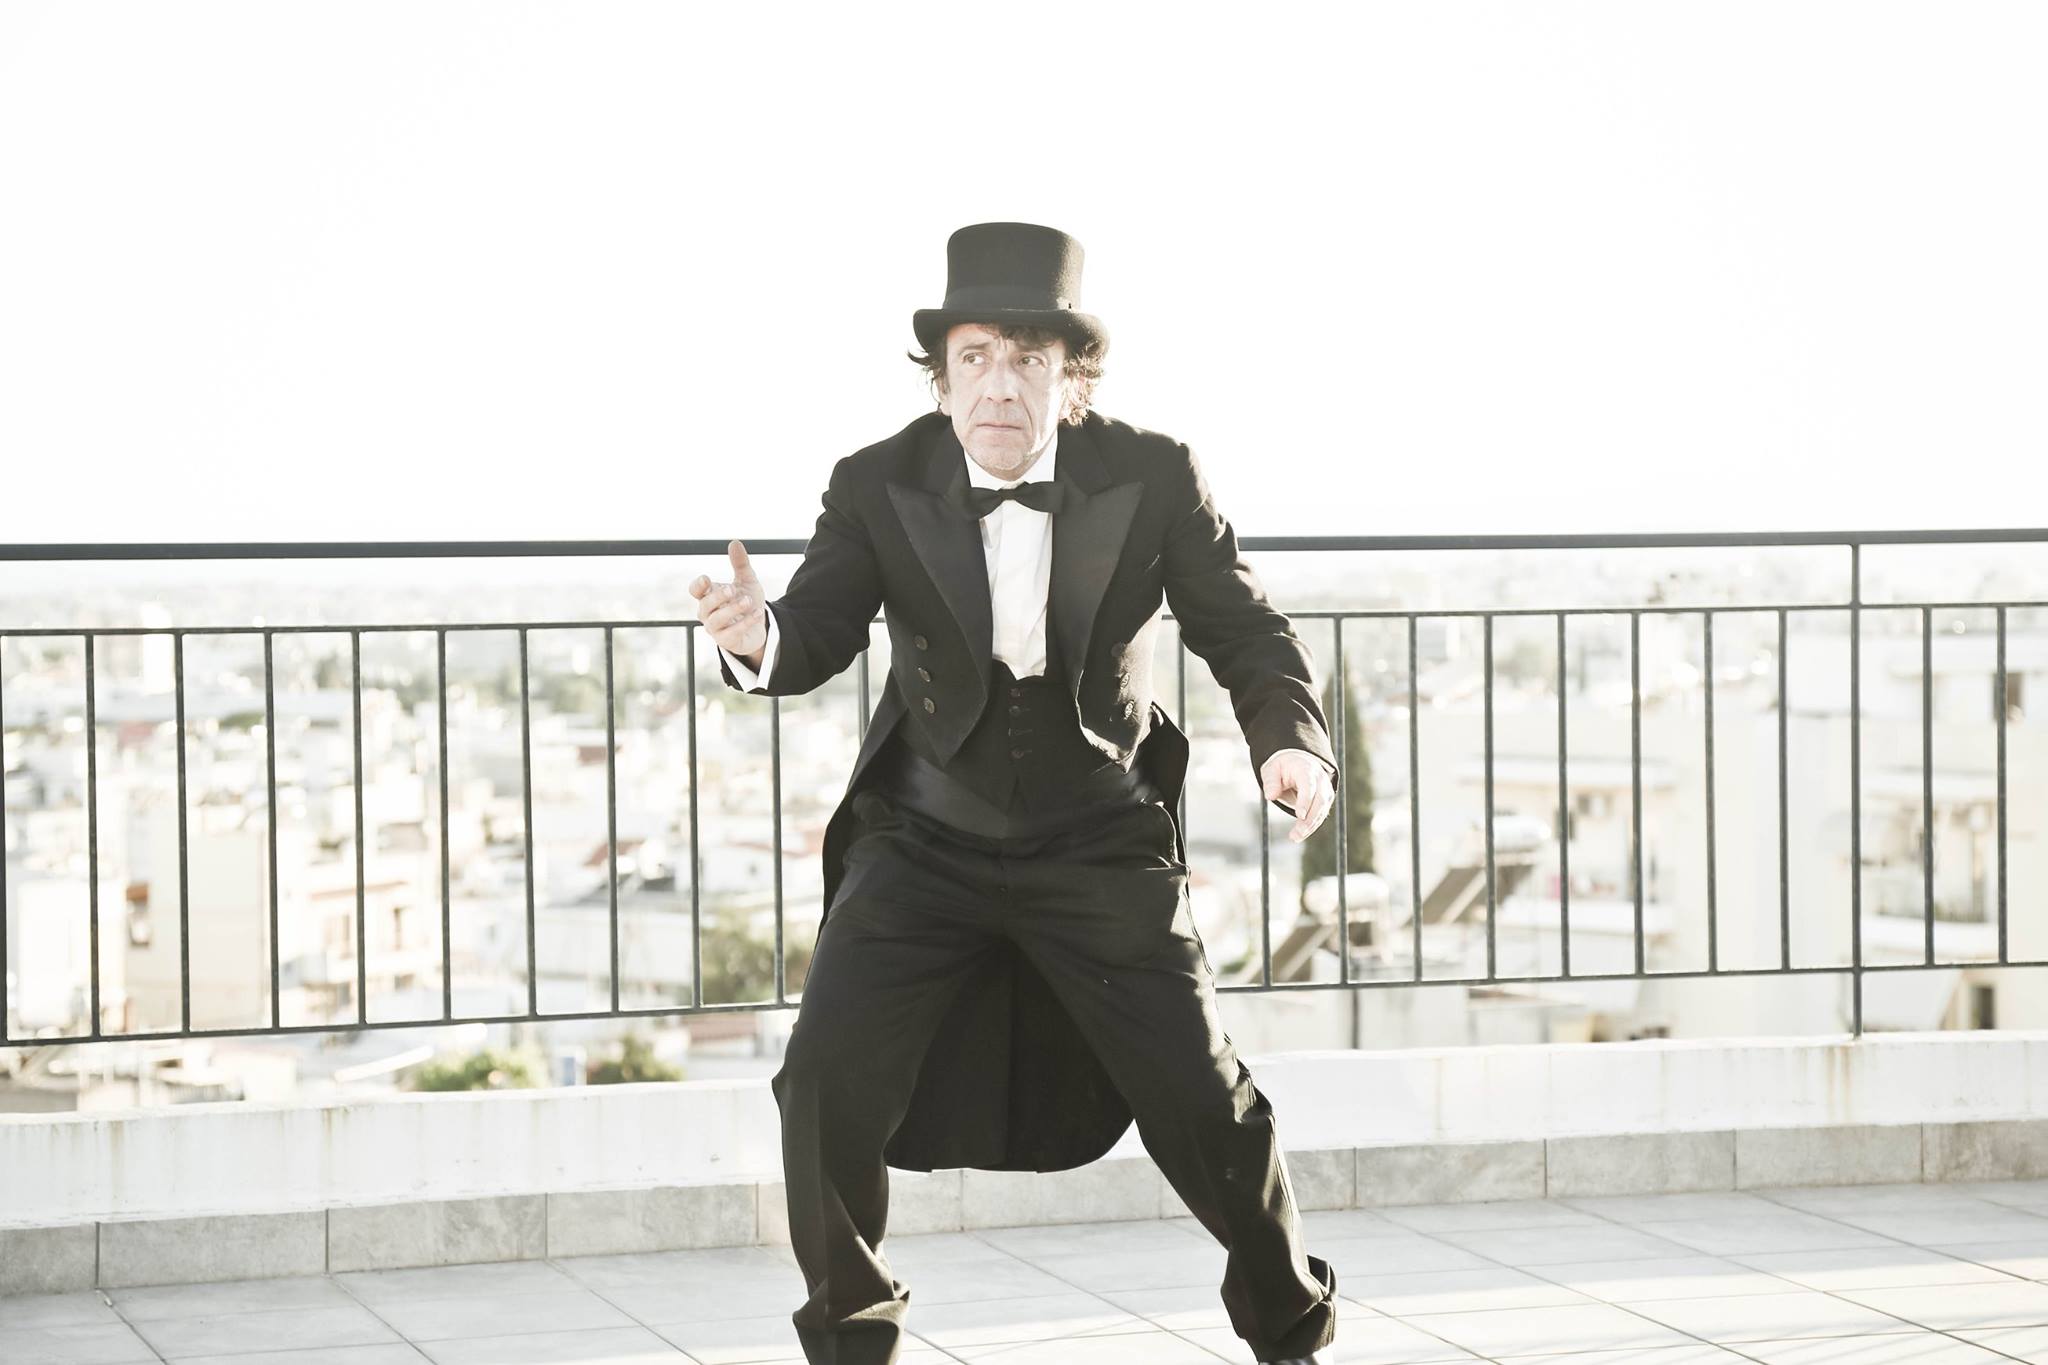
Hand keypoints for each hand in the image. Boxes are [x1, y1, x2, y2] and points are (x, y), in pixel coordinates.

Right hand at [689, 540, 767, 659]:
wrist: (761, 626)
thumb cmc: (747, 602)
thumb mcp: (747, 581)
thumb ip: (740, 564)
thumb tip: (734, 542)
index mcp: (709, 596)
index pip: (695, 590)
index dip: (698, 586)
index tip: (707, 579)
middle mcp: (708, 613)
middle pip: (704, 605)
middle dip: (717, 597)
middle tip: (732, 589)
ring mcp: (716, 629)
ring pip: (716, 620)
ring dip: (732, 610)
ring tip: (748, 601)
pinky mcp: (727, 642)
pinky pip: (731, 634)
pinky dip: (745, 623)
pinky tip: (758, 613)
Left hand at [1262, 749, 1333, 842]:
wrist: (1298, 762)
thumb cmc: (1283, 767)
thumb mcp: (1272, 769)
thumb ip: (1270, 781)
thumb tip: (1270, 796)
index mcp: (1306, 770)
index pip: (1309, 786)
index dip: (1305, 801)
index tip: (1299, 816)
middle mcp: (1320, 780)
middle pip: (1319, 801)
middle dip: (1309, 819)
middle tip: (1296, 833)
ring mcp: (1325, 790)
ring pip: (1322, 811)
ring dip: (1310, 826)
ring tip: (1295, 837)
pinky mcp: (1325, 801)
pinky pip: (1320, 815)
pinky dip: (1311, 826)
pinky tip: (1300, 835)